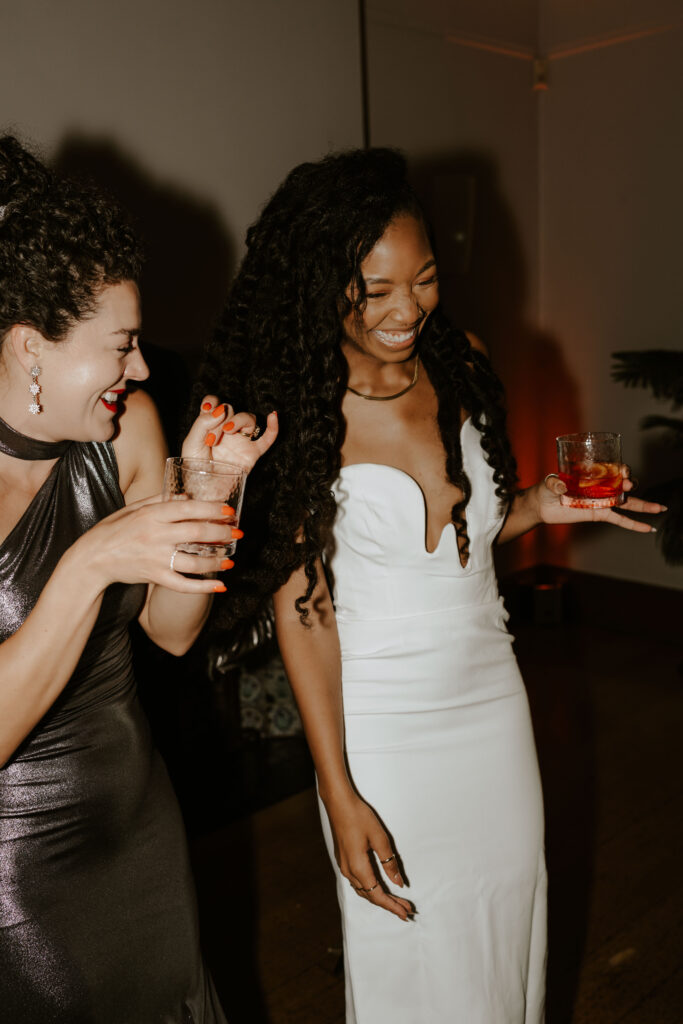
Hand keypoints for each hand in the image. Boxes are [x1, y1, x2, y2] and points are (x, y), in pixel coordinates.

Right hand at [74, 494, 237, 593]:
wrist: (91, 559)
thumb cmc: (113, 530)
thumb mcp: (133, 509)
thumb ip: (160, 500)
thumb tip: (187, 497)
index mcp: (151, 515)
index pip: (188, 509)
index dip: (211, 509)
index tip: (228, 511)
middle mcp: (155, 535)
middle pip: (197, 534)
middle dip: (222, 533)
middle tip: (237, 533)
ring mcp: (155, 558)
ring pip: (194, 561)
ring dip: (217, 560)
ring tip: (230, 559)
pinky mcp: (154, 577)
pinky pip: (183, 584)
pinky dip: (204, 587)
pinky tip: (221, 586)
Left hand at [181, 395, 277, 472]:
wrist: (203, 492)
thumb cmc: (194, 470)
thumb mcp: (191, 443)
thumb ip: (202, 424)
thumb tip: (221, 409)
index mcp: (210, 426)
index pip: (215, 403)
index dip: (212, 402)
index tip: (206, 409)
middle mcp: (226, 431)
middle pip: (231, 410)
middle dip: (220, 420)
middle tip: (211, 439)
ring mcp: (241, 442)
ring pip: (249, 418)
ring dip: (239, 420)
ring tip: (228, 431)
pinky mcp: (252, 454)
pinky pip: (267, 439)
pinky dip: (273, 428)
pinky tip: (273, 417)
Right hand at [325, 790, 413, 919]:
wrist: (338, 802)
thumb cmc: (359, 817)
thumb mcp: (380, 838)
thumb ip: (389, 862)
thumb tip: (398, 883)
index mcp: (358, 867)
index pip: (377, 895)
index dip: (392, 906)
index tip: (406, 914)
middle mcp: (349, 871)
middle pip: (370, 895)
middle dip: (389, 904)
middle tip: (407, 910)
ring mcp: (344, 866)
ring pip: (363, 890)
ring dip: (380, 897)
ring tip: (397, 901)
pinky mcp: (343, 860)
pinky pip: (358, 882)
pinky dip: (371, 889)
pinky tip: (379, 886)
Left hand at [539, 465, 664, 531]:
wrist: (541, 505)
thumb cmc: (546, 488)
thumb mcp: (549, 482)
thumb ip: (555, 483)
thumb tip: (560, 486)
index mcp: (593, 473)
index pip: (613, 468)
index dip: (622, 468)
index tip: (623, 470)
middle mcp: (601, 486)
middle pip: (624, 484)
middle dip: (630, 483)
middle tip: (628, 485)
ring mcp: (602, 501)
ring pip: (627, 502)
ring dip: (644, 505)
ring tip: (659, 508)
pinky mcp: (599, 514)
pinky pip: (619, 520)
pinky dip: (634, 525)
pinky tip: (648, 528)